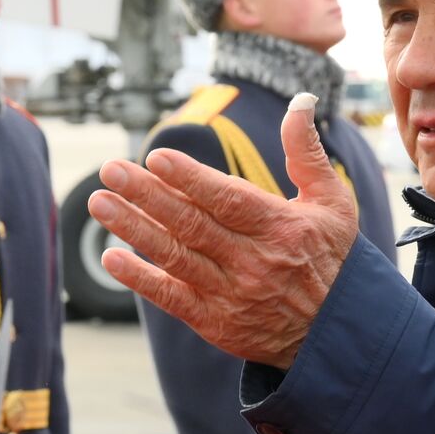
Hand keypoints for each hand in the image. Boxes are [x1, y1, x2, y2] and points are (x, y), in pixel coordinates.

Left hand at [87, 94, 356, 368]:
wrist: (335, 334)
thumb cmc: (330, 259)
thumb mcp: (333, 203)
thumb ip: (307, 151)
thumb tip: (300, 99)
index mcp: (280, 227)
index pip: (228, 199)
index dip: (190, 178)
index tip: (155, 156)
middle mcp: (254, 261)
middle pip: (192, 224)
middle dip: (147, 195)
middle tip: (110, 169)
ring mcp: (232, 294)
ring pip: (176, 257)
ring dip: (134, 229)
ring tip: (99, 202)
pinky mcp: (216, 323)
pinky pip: (172, 298)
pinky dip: (141, 279)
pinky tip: (111, 258)